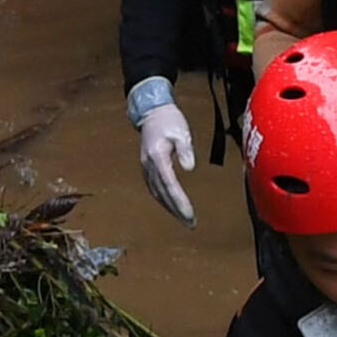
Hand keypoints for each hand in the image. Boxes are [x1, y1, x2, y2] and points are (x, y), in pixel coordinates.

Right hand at [132, 85, 198, 222]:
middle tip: (191, 224)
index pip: (169, 184)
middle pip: (162, 193)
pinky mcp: (147, 169)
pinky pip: (155, 189)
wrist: (152, 112)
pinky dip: (164, 200)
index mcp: (157, 157)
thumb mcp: (181, 131)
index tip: (190, 214)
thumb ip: (185, 149)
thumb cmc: (169, 120)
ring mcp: (145, 168)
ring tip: (184, 220)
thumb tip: (189, 168)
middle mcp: (148, 166)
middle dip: (176, 210)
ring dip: (170, 209)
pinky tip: (172, 207)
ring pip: (157, 194)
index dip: (179, 201)